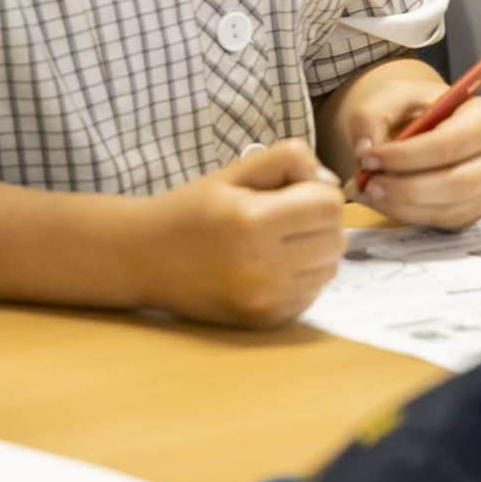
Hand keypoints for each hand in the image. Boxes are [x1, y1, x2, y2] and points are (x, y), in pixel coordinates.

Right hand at [137, 141, 346, 328]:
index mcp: (253, 222)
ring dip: (314, 251)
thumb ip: (289, 160)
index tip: (291, 190)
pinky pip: (311, 293)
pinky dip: (301, 277)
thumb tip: (330, 184)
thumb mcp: (236, 170)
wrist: (144, 258)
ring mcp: (265, 301)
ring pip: (329, 268)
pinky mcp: (265, 321)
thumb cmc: (192, 208)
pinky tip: (270, 265)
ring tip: (278, 241)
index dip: (317, 191)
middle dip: (319, 221)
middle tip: (285, 215)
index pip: (330, 206)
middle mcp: (262, 268)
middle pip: (336, 239)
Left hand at [349, 94, 480, 230]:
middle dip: (405, 188)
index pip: (449, 144)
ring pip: (448, 209)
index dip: (405, 156)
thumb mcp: (395, 95)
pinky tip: (384, 200)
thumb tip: (366, 150)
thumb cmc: (420, 108)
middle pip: (456, 184)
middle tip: (366, 184)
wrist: (437, 123)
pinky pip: (443, 221)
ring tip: (367, 192)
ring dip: (401, 205)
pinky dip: (408, 214)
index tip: (369, 158)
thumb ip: (372, 115)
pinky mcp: (480, 212)